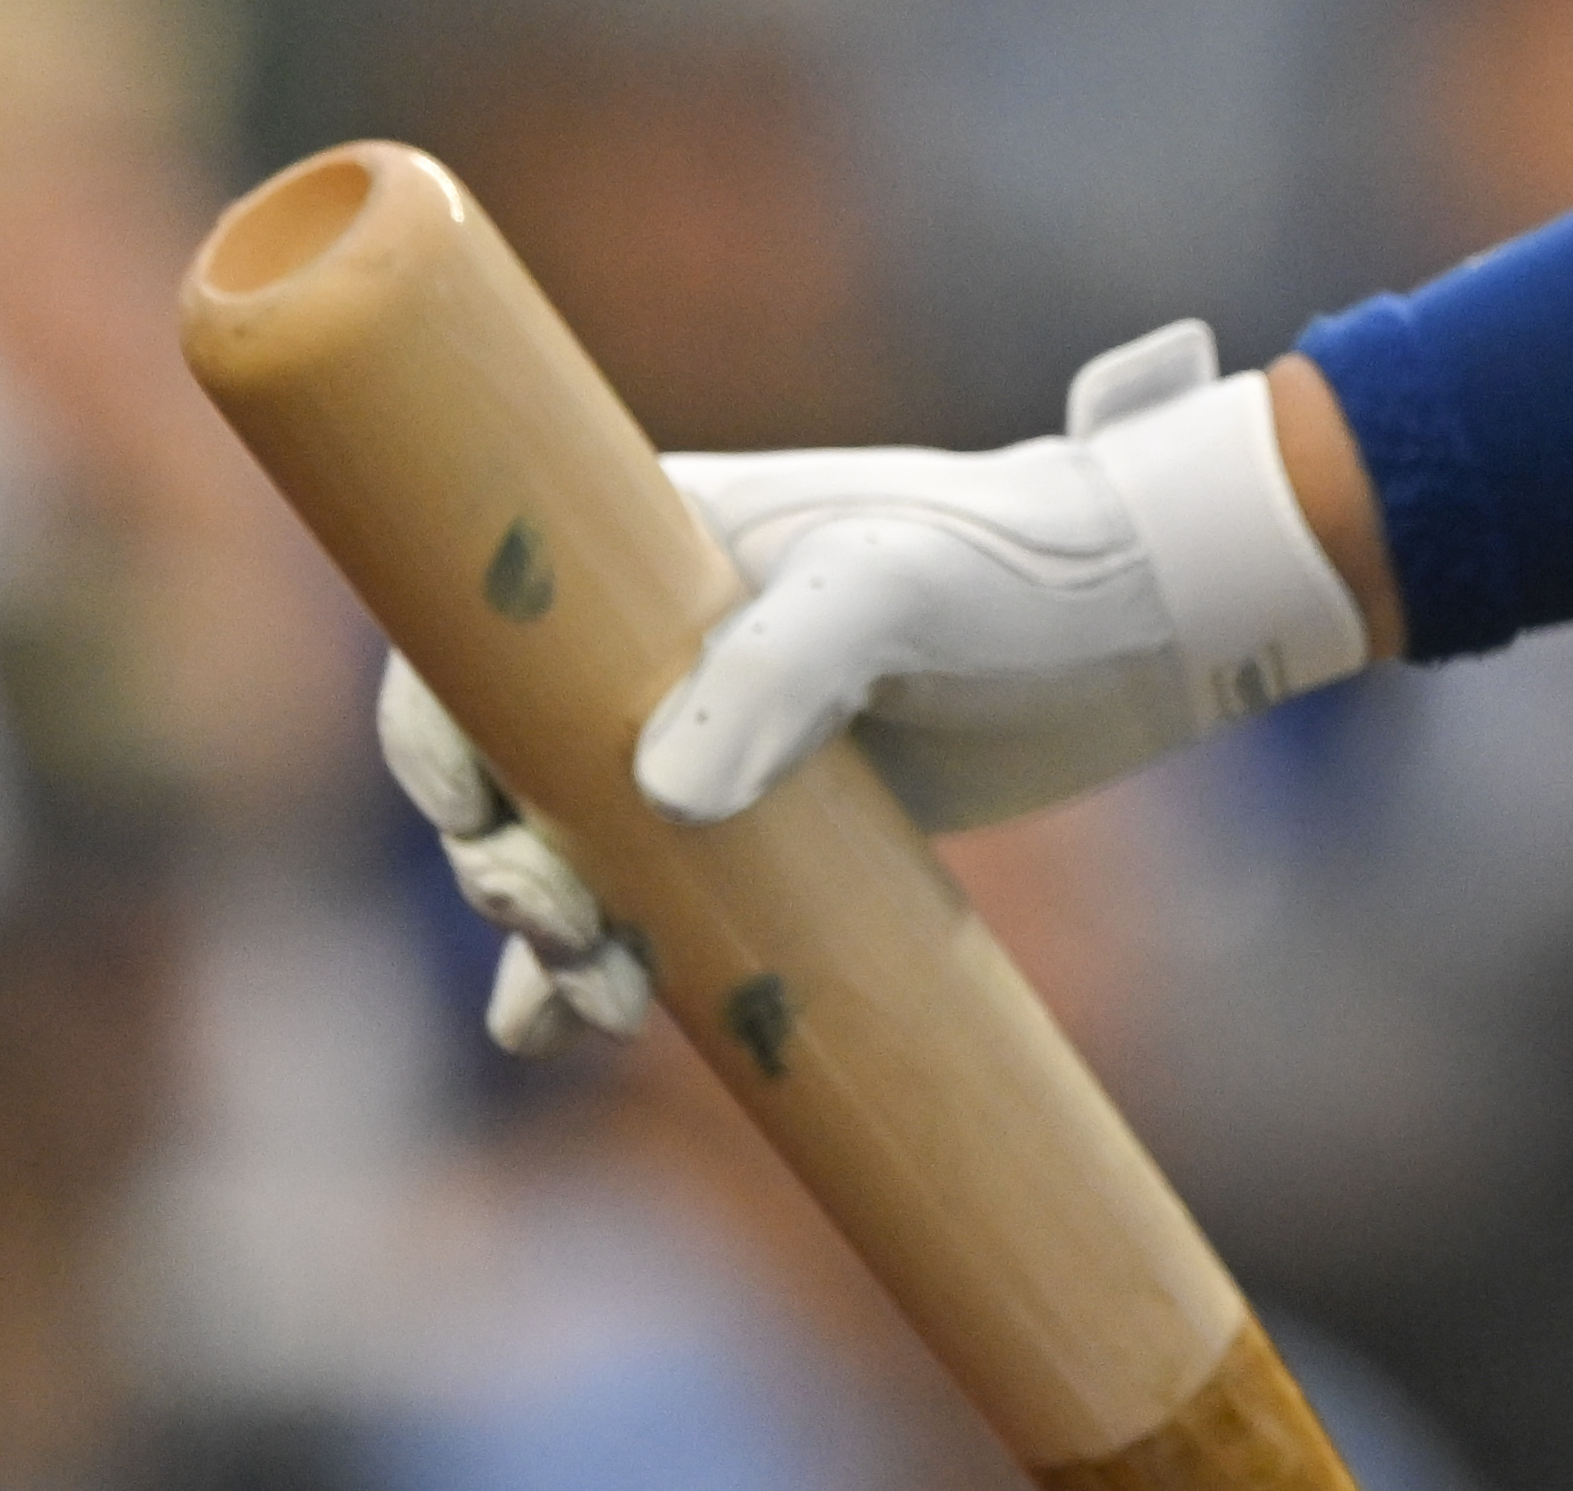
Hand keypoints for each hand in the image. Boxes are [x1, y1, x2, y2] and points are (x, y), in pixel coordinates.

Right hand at [373, 322, 1373, 1052]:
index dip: (435, 736)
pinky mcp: (752, 826)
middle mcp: (641, 645)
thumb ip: (791, 662)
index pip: (468, 636)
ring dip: (545, 937)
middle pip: (501, 771)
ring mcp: (694, 741)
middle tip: (573, 930)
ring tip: (601, 1001)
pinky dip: (589, 969)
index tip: (479, 820)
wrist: (1138, 627)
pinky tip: (572, 1026)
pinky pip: (636, 905)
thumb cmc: (1016, 565)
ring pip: (559, 855)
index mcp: (642, 547)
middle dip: (504, 865)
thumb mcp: (903, 587)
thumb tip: (661, 794)